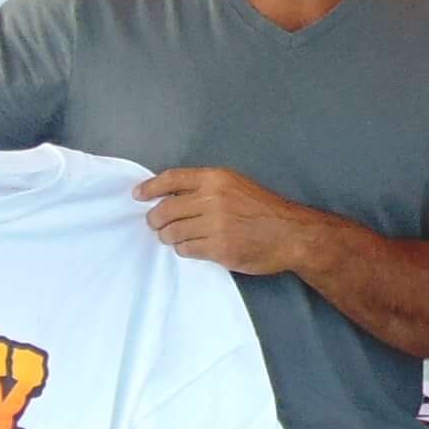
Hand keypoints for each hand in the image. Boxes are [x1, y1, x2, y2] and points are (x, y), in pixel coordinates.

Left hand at [137, 167, 322, 275]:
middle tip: (155, 225)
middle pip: (166, 210)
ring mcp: (215, 225)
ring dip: (168, 236)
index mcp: (216, 179)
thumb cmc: (264, 209)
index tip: (138, 195)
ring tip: (173, 237)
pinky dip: (183, 249)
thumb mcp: (236, 185)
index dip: (150, 188)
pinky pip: (186, 249)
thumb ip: (206, 188)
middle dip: (155, 219)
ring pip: (172, 232)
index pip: (171, 180)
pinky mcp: (219, 249)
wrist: (290, 234)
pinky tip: (190, 247)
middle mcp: (213, 199)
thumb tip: (171, 196)